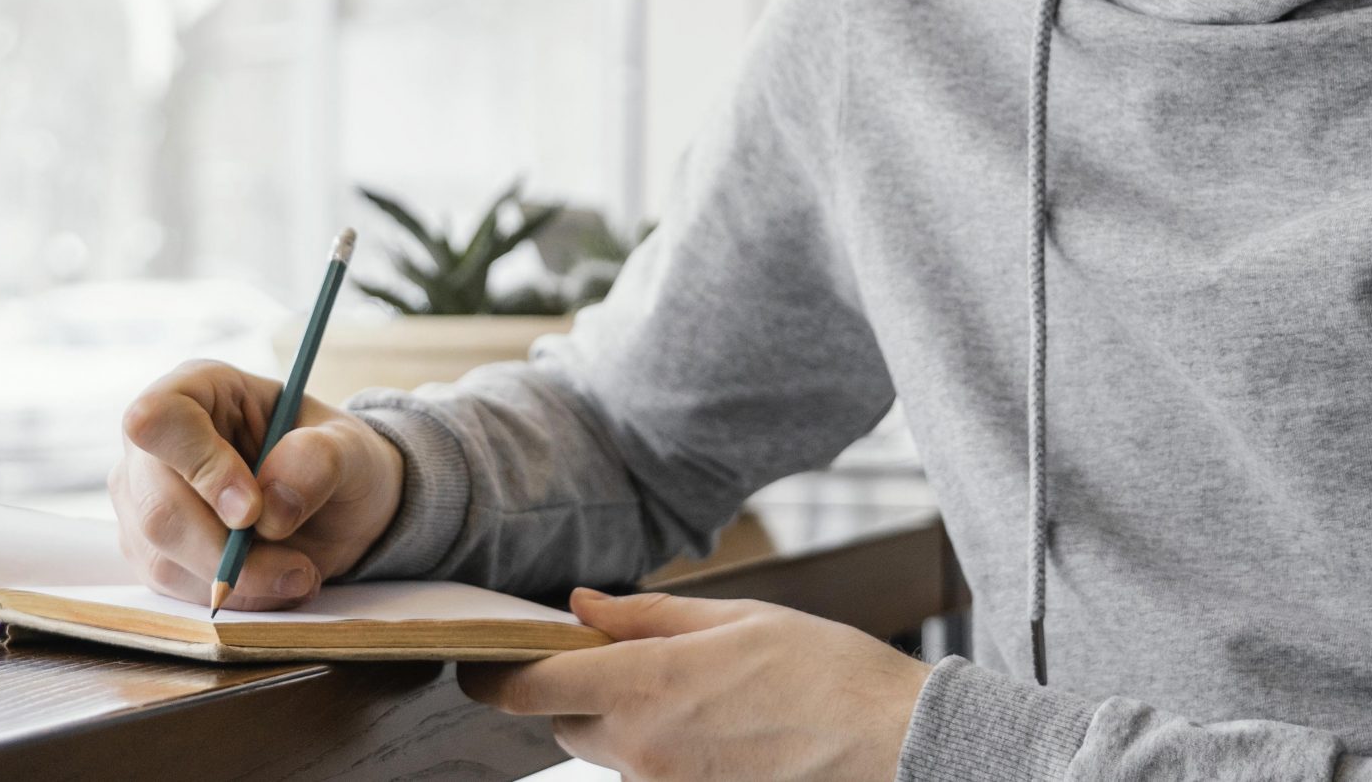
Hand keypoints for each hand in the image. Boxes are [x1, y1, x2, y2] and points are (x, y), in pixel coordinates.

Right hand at [109, 359, 404, 609]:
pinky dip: (233, 597)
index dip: (201, 467)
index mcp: (199, 390)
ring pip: (163, 558)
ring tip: (299, 572)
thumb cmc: (333, 460)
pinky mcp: (149, 552)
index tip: (252, 510)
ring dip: (239, 581)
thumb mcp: (348, 447)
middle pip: (157, 506)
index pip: (158, 419)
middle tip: (296, 566)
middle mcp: (156, 445)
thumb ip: (317, 462)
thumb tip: (270, 508)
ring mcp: (143, 501)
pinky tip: (273, 583)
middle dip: (228, 550)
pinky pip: (174, 590)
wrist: (334, 509)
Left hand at [461, 589, 930, 781]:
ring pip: (607, 747)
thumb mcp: (734, 618)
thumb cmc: (824, 670)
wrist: (892, 744)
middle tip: (615, 650)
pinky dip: (659, 742)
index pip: (530, 688)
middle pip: (565, 718)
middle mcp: (644, 748)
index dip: (493, 674)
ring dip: (620, 714)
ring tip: (685, 682)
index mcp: (647, 687)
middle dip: (574, 685)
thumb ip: (647, 615)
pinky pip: (650, 770)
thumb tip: (581, 606)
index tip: (479, 660)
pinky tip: (711, 718)